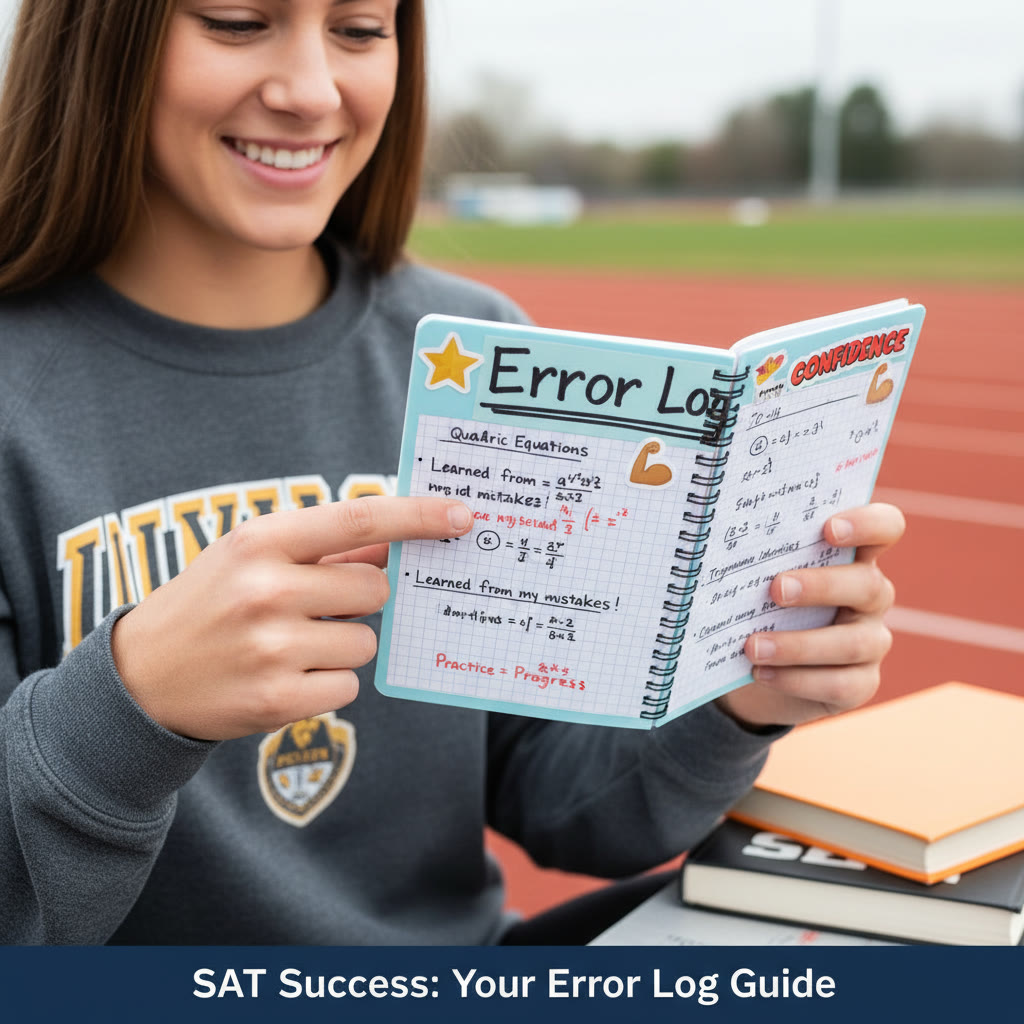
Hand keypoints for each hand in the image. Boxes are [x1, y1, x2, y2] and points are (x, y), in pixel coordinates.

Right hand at [111, 497, 473, 739]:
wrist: (140, 677)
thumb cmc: (210, 603)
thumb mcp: (252, 557)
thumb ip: (323, 548)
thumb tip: (395, 543)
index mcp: (261, 541)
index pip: (359, 519)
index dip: (418, 516)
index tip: (461, 516)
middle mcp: (266, 590)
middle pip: (374, 589)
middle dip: (360, 600)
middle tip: (317, 607)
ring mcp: (271, 648)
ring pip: (366, 643)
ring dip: (343, 645)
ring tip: (290, 645)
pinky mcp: (276, 701)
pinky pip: (348, 685)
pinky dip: (328, 682)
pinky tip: (285, 677)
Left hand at [715, 503, 904, 729]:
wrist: (759, 665)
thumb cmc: (761, 604)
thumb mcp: (760, 577)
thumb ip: (758, 556)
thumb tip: (713, 531)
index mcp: (854, 557)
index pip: (884, 528)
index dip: (867, 524)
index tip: (828, 528)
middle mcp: (870, 595)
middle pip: (867, 585)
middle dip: (820, 586)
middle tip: (776, 589)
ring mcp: (870, 640)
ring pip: (852, 643)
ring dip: (798, 645)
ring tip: (753, 646)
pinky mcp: (860, 683)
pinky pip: (840, 684)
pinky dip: (796, 680)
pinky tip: (761, 673)